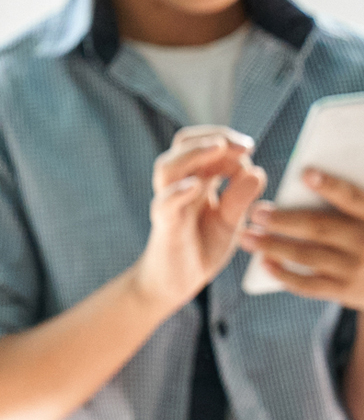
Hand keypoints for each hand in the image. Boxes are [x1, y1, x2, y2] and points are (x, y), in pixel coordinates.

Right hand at [132, 126, 267, 313]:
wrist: (174, 283)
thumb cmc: (200, 248)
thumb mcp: (230, 222)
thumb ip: (240, 198)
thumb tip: (256, 171)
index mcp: (197, 180)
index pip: (208, 145)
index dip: (229, 142)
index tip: (248, 150)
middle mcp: (179, 186)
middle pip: (183, 144)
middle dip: (213, 136)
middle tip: (242, 145)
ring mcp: (169, 204)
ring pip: (168, 166)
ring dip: (193, 153)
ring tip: (218, 148)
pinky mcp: (165, 226)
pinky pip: (164, 204)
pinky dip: (177, 192)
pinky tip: (195, 186)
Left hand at [241, 168, 363, 308]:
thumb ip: (347, 206)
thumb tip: (305, 181)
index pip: (352, 198)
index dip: (330, 186)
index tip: (306, 173)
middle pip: (319, 228)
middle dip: (283, 220)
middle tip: (256, 212)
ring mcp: (355, 269)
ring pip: (307, 256)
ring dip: (274, 246)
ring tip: (248, 237)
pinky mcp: (344, 291)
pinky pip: (309, 284)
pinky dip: (284, 274)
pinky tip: (265, 263)